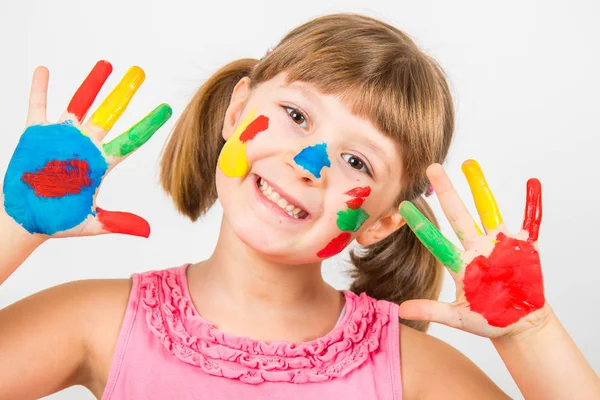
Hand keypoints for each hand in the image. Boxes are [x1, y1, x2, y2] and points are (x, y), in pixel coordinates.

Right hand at [2, 61, 171, 237]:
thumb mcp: (91, 222)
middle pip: (110, 113)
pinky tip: (44, 70)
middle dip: (124, 92)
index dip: (148, 124)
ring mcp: (62, 137)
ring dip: (93, 83)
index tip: (166, 109)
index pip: (131, 140)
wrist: (24, 219)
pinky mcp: (36, 135)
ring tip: (107, 64)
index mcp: (100, 163)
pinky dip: (40, 88)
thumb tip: (147, 231)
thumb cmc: (57, 221)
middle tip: (139, 72)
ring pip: (81, 103)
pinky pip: (38, 106)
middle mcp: (85, 145)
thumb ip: (118, 222)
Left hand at [398, 161, 546, 338]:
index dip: (420, 225)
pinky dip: (533, 204)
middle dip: (446, 192)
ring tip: (469, 163)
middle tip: (432, 167)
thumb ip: (431, 311)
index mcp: (460, 264)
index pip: (435, 240)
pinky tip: (532, 183)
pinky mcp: (523, 247)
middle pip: (458, 215)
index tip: (402, 206)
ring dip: (479, 188)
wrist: (520, 323)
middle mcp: (476, 248)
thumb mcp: (457, 317)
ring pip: (488, 210)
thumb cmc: (488, 318)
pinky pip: (530, 222)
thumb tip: (400, 311)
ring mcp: (499, 245)